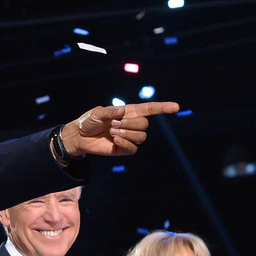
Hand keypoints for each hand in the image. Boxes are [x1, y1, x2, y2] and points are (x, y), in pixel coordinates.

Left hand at [61, 100, 180, 155]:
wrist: (80, 136)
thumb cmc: (89, 121)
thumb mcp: (97, 113)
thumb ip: (110, 111)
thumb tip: (122, 111)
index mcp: (129, 112)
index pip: (150, 109)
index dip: (163, 108)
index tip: (176, 107)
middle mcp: (132, 124)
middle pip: (145, 124)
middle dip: (130, 124)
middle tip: (113, 124)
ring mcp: (129, 137)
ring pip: (141, 136)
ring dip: (126, 133)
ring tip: (112, 132)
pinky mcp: (124, 148)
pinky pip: (134, 148)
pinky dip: (125, 143)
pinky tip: (114, 140)